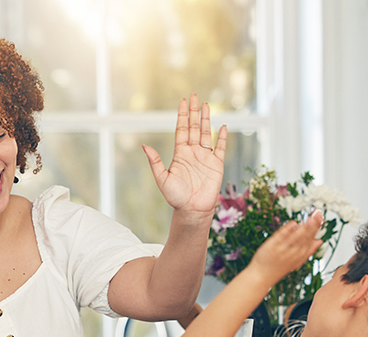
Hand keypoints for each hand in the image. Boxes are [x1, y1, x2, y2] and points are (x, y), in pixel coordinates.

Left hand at [143, 94, 227, 215]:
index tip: (182, 102)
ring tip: (206, 105)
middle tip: (194, 96)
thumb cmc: (175, 197)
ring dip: (206, 119)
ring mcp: (205, 157)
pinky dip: (222, 137)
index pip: (181, 129)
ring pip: (206, 133)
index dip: (182, 115)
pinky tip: (223, 127)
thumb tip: (144, 146)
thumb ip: (155, 162)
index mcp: (180, 154)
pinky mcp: (217, 165)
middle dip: (193, 112)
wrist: (191, 210)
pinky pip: (220, 148)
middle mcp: (192, 153)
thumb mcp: (162, 178)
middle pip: (193, 127)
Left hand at [248, 210, 324, 281]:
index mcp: (300, 256)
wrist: (262, 276)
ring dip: (304, 227)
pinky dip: (287, 230)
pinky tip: (293, 223)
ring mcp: (282, 250)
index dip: (316, 229)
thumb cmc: (278, 267)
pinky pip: (281, 237)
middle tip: (318, 215)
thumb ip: (308, 251)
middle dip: (312, 226)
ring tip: (311, 218)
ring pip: (296, 237)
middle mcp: (293, 253)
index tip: (321, 219)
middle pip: (305, 238)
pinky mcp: (272, 247)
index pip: (310, 240)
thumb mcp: (296, 261)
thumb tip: (319, 241)